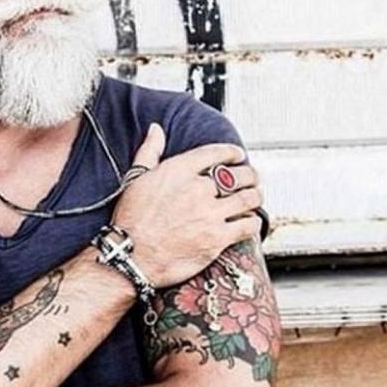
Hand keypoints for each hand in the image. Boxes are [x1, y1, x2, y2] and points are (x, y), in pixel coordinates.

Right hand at [112, 124, 262, 288]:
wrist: (130, 256)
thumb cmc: (130, 220)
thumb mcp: (136, 178)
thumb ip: (149, 151)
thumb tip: (155, 130)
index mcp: (179, 171)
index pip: (216, 153)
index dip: (232, 152)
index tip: (238, 155)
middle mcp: (197, 189)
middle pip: (238, 175)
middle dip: (250, 175)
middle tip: (252, 178)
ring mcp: (209, 214)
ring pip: (248, 199)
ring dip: (255, 197)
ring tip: (256, 197)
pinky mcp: (217, 239)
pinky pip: (248, 226)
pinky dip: (254, 223)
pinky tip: (251, 222)